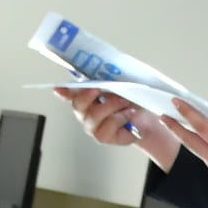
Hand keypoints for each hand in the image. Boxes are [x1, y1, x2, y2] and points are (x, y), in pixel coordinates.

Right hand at [56, 87, 181, 169]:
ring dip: (111, 106)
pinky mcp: (103, 137)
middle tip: (101, 89)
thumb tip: (102, 70)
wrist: (148, 118)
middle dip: (89, 96)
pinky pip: (107, 127)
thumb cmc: (133, 100)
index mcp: (87, 95)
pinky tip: (129, 115)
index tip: (58, 88)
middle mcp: (86, 112)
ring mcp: (93, 126)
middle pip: (78, 105)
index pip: (70, 93)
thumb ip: (108, 77)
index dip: (63, 91)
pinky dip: (121, 118)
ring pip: (93, 116)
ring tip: (126, 103)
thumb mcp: (122, 83)